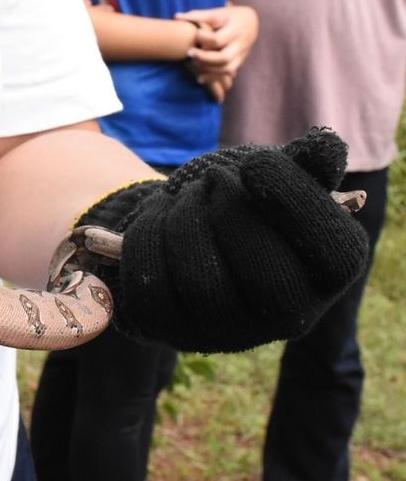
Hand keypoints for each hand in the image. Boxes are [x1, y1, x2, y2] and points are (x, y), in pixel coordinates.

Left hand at [77, 129, 368, 352]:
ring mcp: (228, 332)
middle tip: (212, 180)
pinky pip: (150, 290)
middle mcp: (287, 316)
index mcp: (328, 274)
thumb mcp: (274, 177)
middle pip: (267, 276)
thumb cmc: (240, 201)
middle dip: (229, 210)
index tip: (255, 164)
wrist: (185, 231)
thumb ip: (303, 162)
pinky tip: (156, 220)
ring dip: (184, 220)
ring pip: (202, 284)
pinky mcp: (173, 331)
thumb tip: (325, 148)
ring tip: (183, 198)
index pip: (335, 252)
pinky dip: (146, 240)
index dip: (294, 201)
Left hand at [177, 5, 258, 95]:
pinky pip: (228, 73)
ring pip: (227, 68)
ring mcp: (241, 54)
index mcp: (236, 29)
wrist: (251, 22)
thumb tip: (176, 17)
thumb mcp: (217, 12)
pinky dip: (213, 77)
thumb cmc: (230, 16)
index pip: (217, 39)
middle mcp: (240, 44)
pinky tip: (199, 78)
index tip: (195, 34)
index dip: (203, 39)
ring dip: (208, 69)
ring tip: (193, 64)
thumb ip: (198, 15)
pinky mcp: (239, 62)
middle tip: (189, 53)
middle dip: (204, 58)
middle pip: (223, 57)